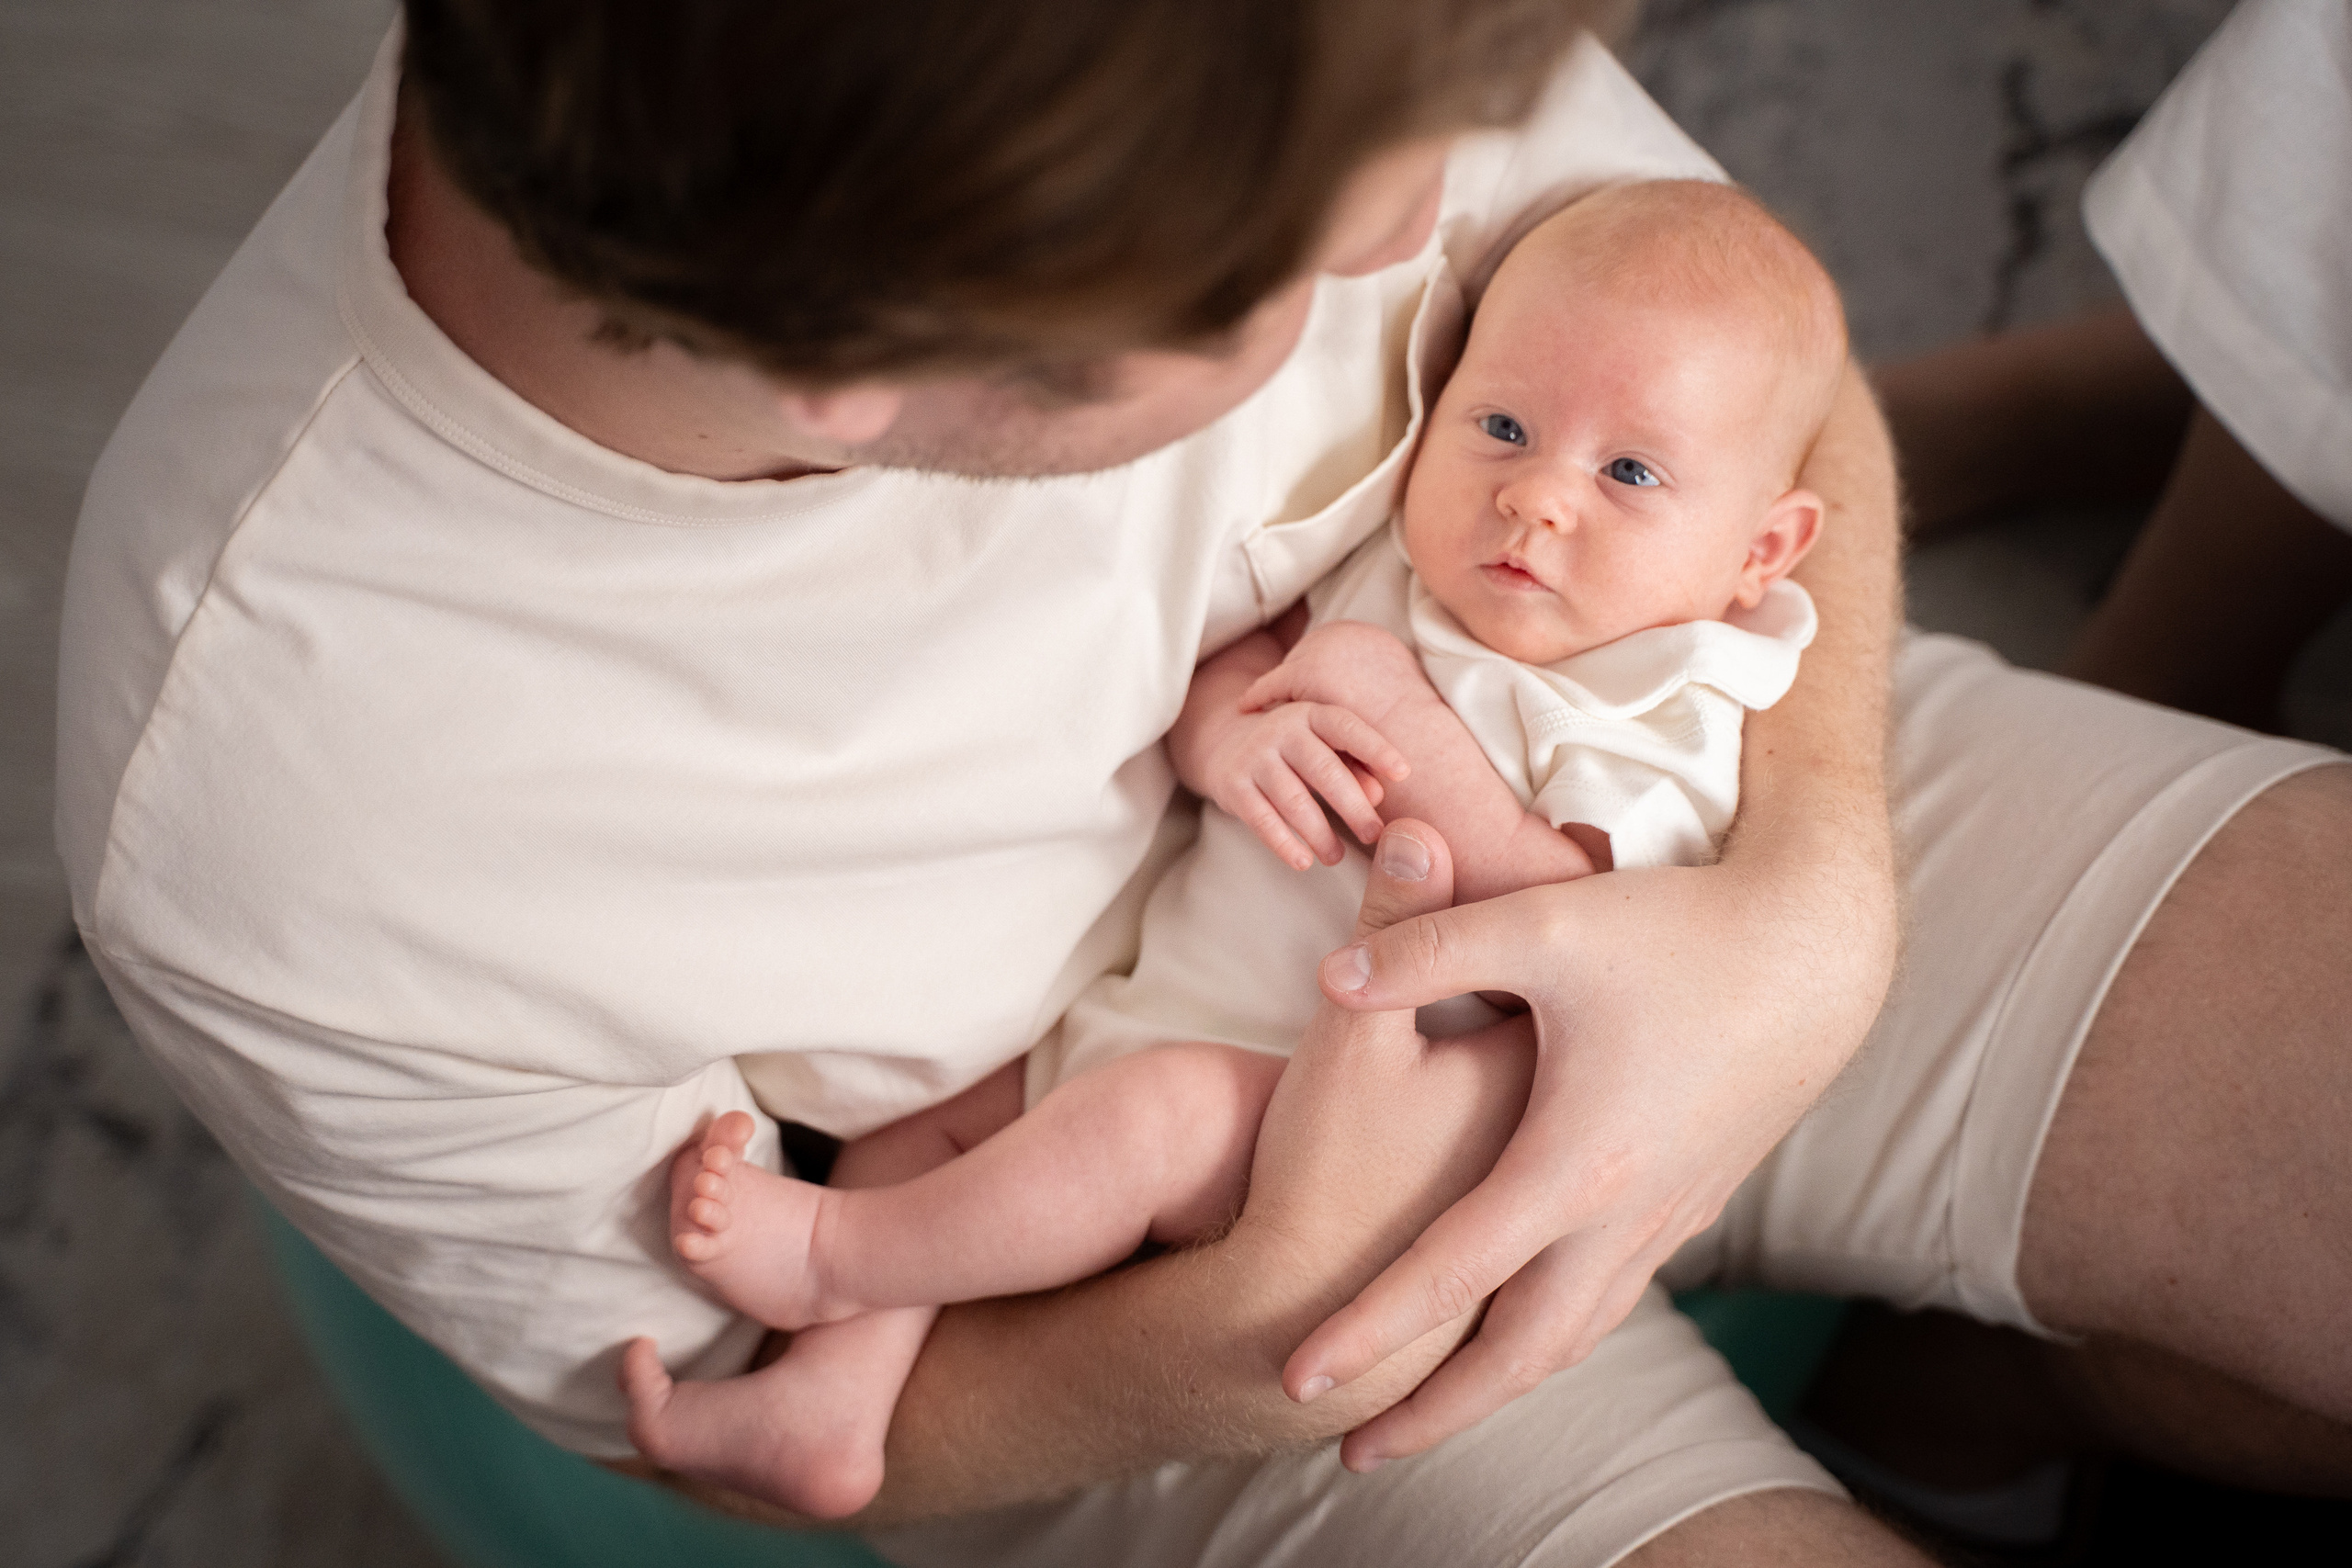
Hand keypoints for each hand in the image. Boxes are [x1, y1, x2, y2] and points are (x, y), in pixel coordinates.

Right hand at [1194, 698, 1408, 869]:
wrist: (1226, 744)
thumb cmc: (1296, 752)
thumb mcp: (1324, 747)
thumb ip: (1355, 766)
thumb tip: (1377, 795)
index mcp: (1312, 714)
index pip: (1346, 727)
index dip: (1375, 749)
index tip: (1403, 773)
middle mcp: (1282, 729)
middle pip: (1324, 770)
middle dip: (1353, 806)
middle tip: (1374, 834)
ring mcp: (1254, 756)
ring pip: (1294, 800)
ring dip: (1320, 834)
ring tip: (1338, 857)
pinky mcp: (1232, 785)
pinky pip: (1261, 819)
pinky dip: (1284, 844)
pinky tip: (1304, 862)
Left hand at [1285, 847, 1895, 1470]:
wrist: (1821, 947)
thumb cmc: (1683, 931)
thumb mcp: (1543, 925)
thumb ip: (1428, 950)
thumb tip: (1328, 974)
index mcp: (1578, 1164)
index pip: (1450, 1274)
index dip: (1367, 1328)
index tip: (1296, 1375)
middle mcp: (1627, 1213)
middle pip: (1518, 1354)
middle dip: (1436, 1414)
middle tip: (1357, 1453)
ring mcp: (1668, 1214)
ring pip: (1575, 1335)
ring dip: (1499, 1384)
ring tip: (1430, 1413)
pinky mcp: (1694, 1197)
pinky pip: (1612, 1298)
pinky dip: (1557, 1335)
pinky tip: (1528, 1327)